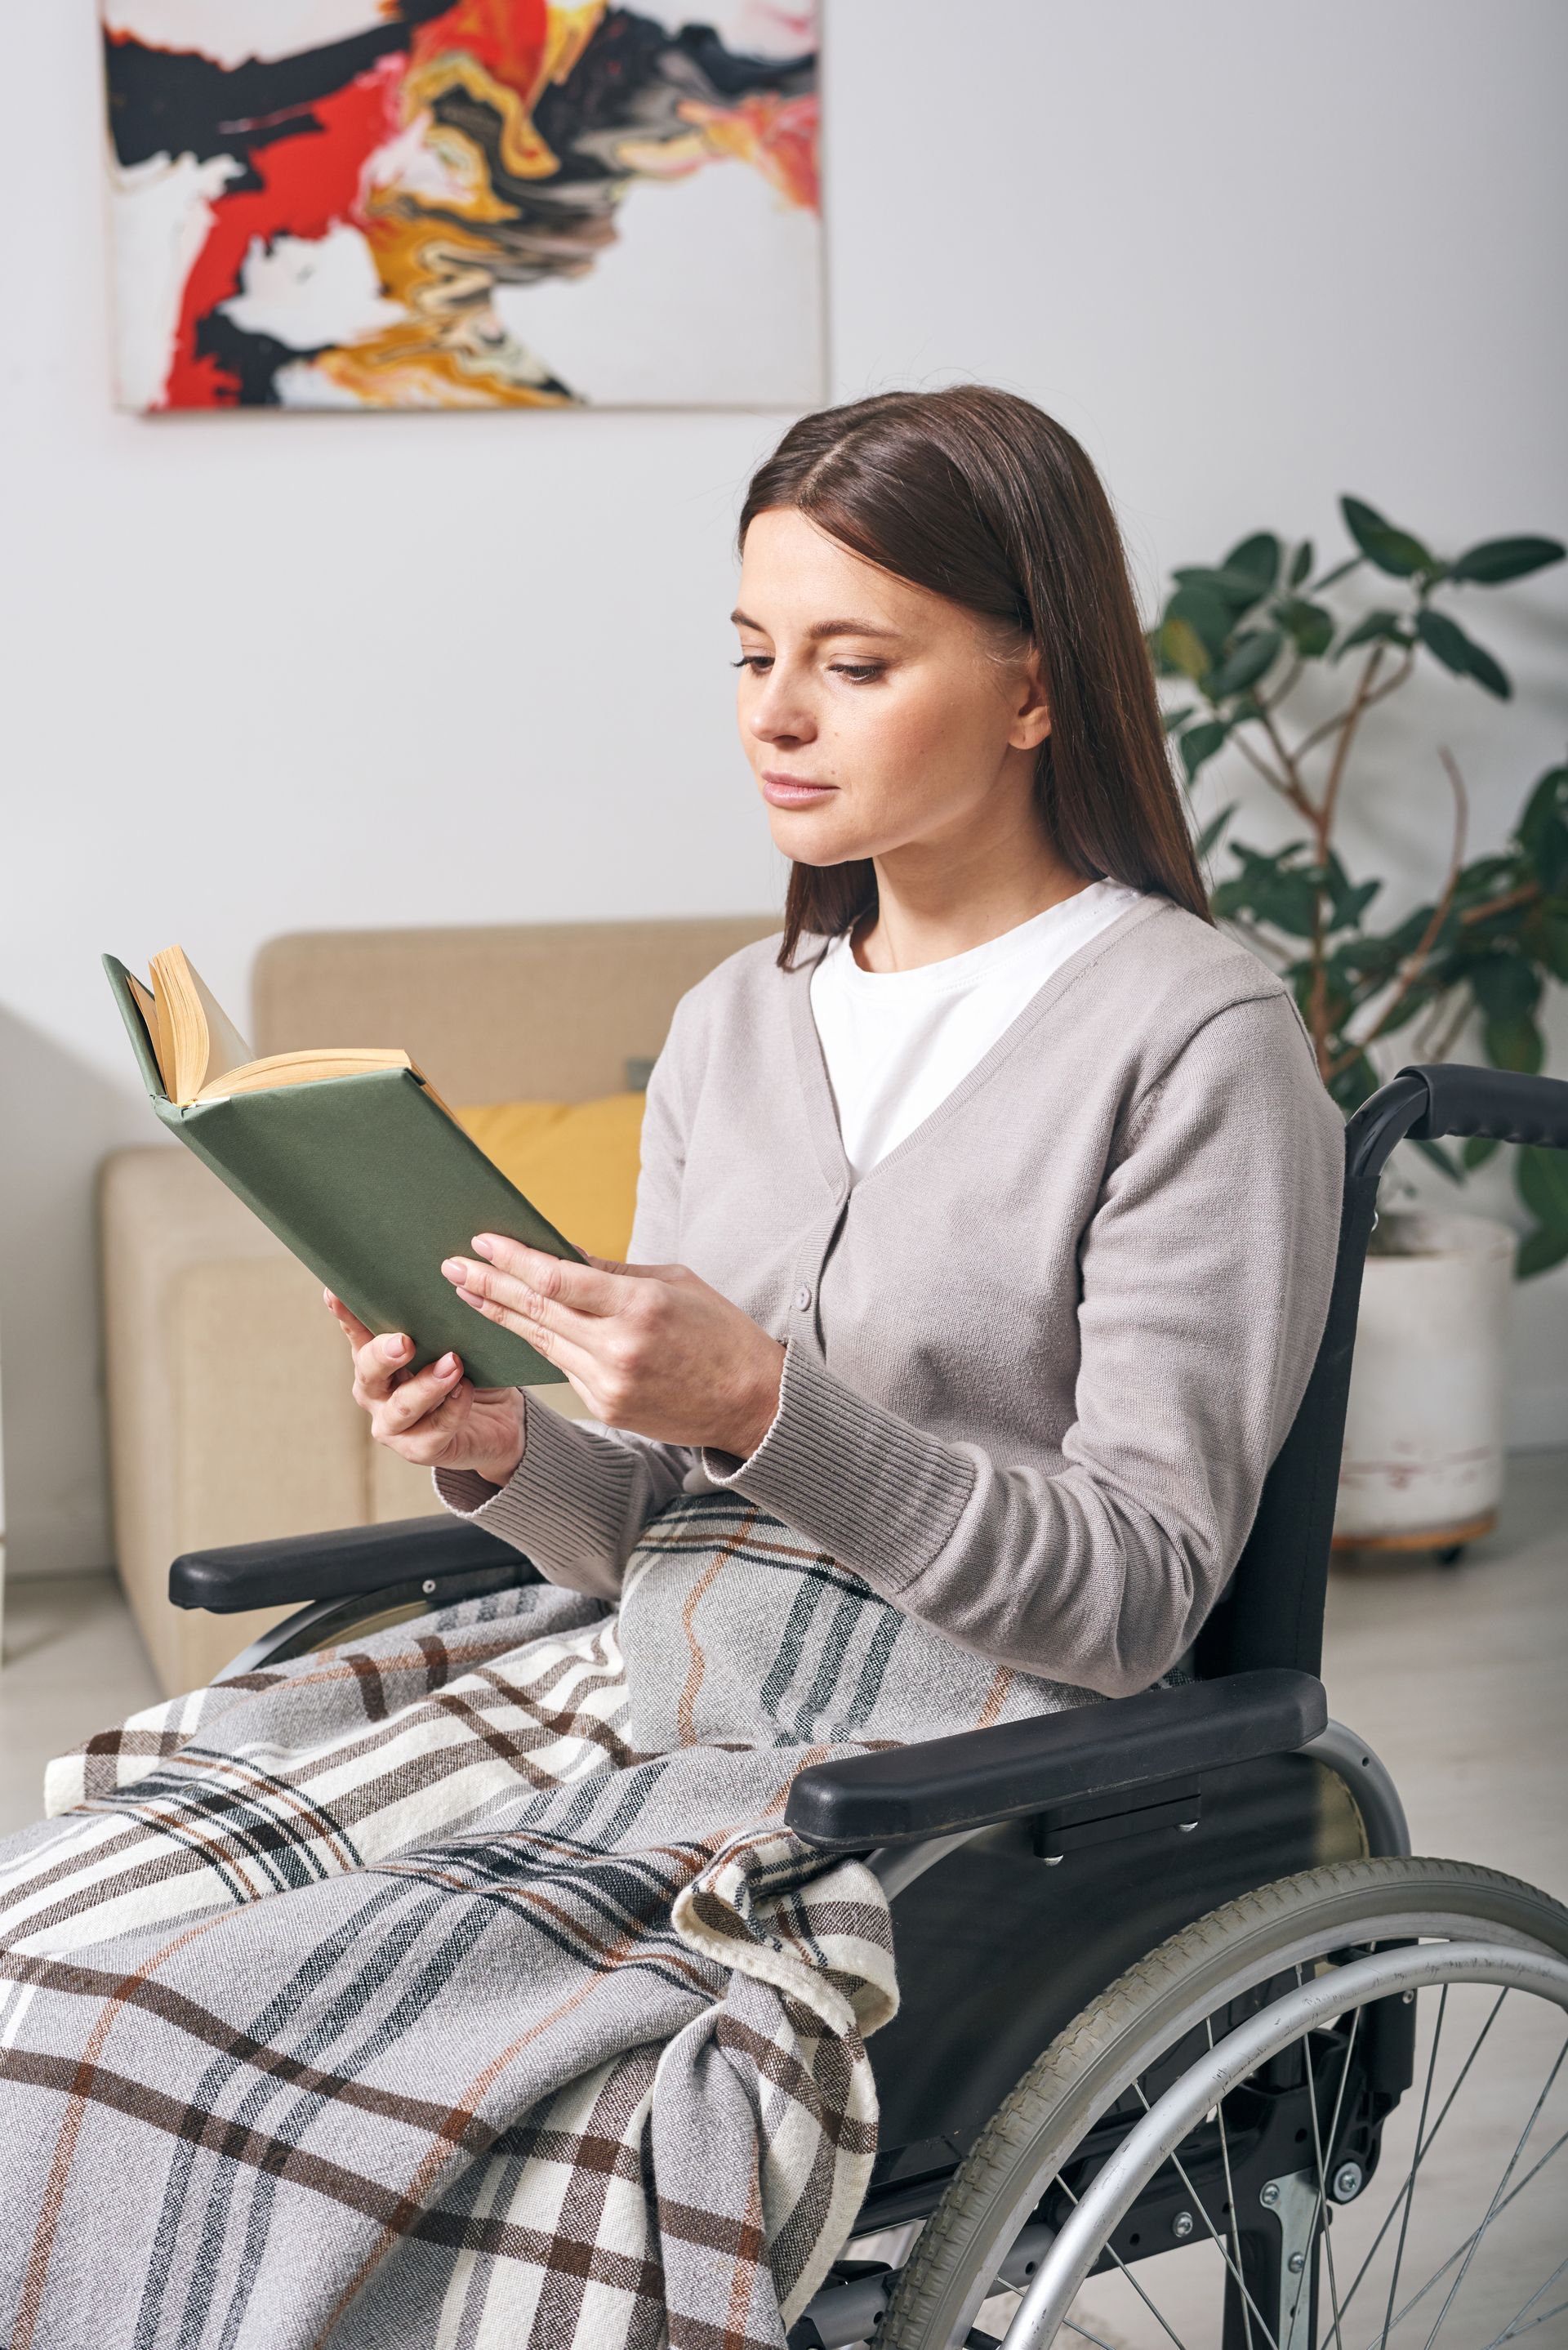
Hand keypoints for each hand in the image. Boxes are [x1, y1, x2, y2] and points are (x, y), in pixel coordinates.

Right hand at [323, 1292, 525, 1486]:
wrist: (499, 1423)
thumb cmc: (470, 1372)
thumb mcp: (456, 1342)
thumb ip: (441, 1323)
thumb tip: (451, 1289)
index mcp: (377, 1359)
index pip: (358, 1333)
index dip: (346, 1315)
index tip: (334, 1292)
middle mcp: (376, 1393)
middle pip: (369, 1372)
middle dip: (384, 1355)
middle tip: (404, 1341)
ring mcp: (394, 1425)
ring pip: (402, 1407)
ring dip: (427, 1385)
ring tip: (453, 1363)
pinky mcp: (421, 1450)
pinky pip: (435, 1430)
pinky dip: (453, 1409)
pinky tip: (467, 1390)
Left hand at [440, 1238, 784, 1459]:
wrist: (752, 1402)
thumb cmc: (720, 1332)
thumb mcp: (674, 1284)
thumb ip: (613, 1273)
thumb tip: (560, 1253)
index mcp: (639, 1306)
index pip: (557, 1279)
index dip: (513, 1259)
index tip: (482, 1241)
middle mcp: (618, 1348)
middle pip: (536, 1311)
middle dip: (489, 1286)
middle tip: (451, 1266)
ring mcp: (609, 1383)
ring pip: (541, 1341)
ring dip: (500, 1315)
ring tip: (467, 1291)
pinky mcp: (606, 1406)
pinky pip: (562, 1367)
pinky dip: (537, 1342)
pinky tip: (513, 1324)